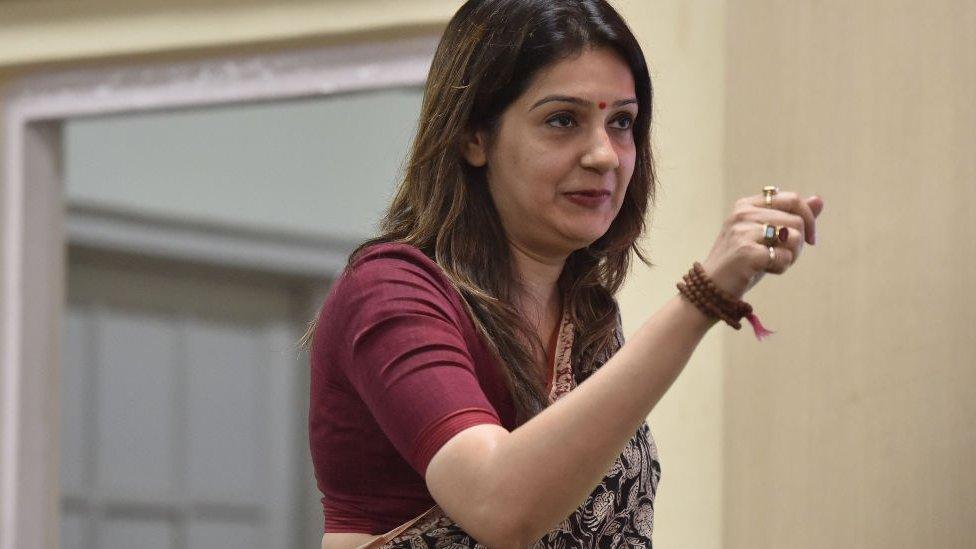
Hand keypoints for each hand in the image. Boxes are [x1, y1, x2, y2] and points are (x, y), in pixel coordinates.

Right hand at [699, 191, 824, 299]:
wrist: (712, 288)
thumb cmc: (741, 261)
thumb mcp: (765, 235)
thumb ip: (790, 216)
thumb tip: (818, 200)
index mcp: (747, 205)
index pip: (793, 199)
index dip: (808, 218)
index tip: (808, 238)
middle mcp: (743, 214)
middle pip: (797, 220)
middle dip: (799, 242)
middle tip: (785, 256)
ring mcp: (743, 232)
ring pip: (794, 236)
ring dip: (791, 255)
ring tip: (773, 263)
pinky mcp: (746, 252)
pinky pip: (784, 257)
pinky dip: (781, 267)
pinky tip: (766, 270)